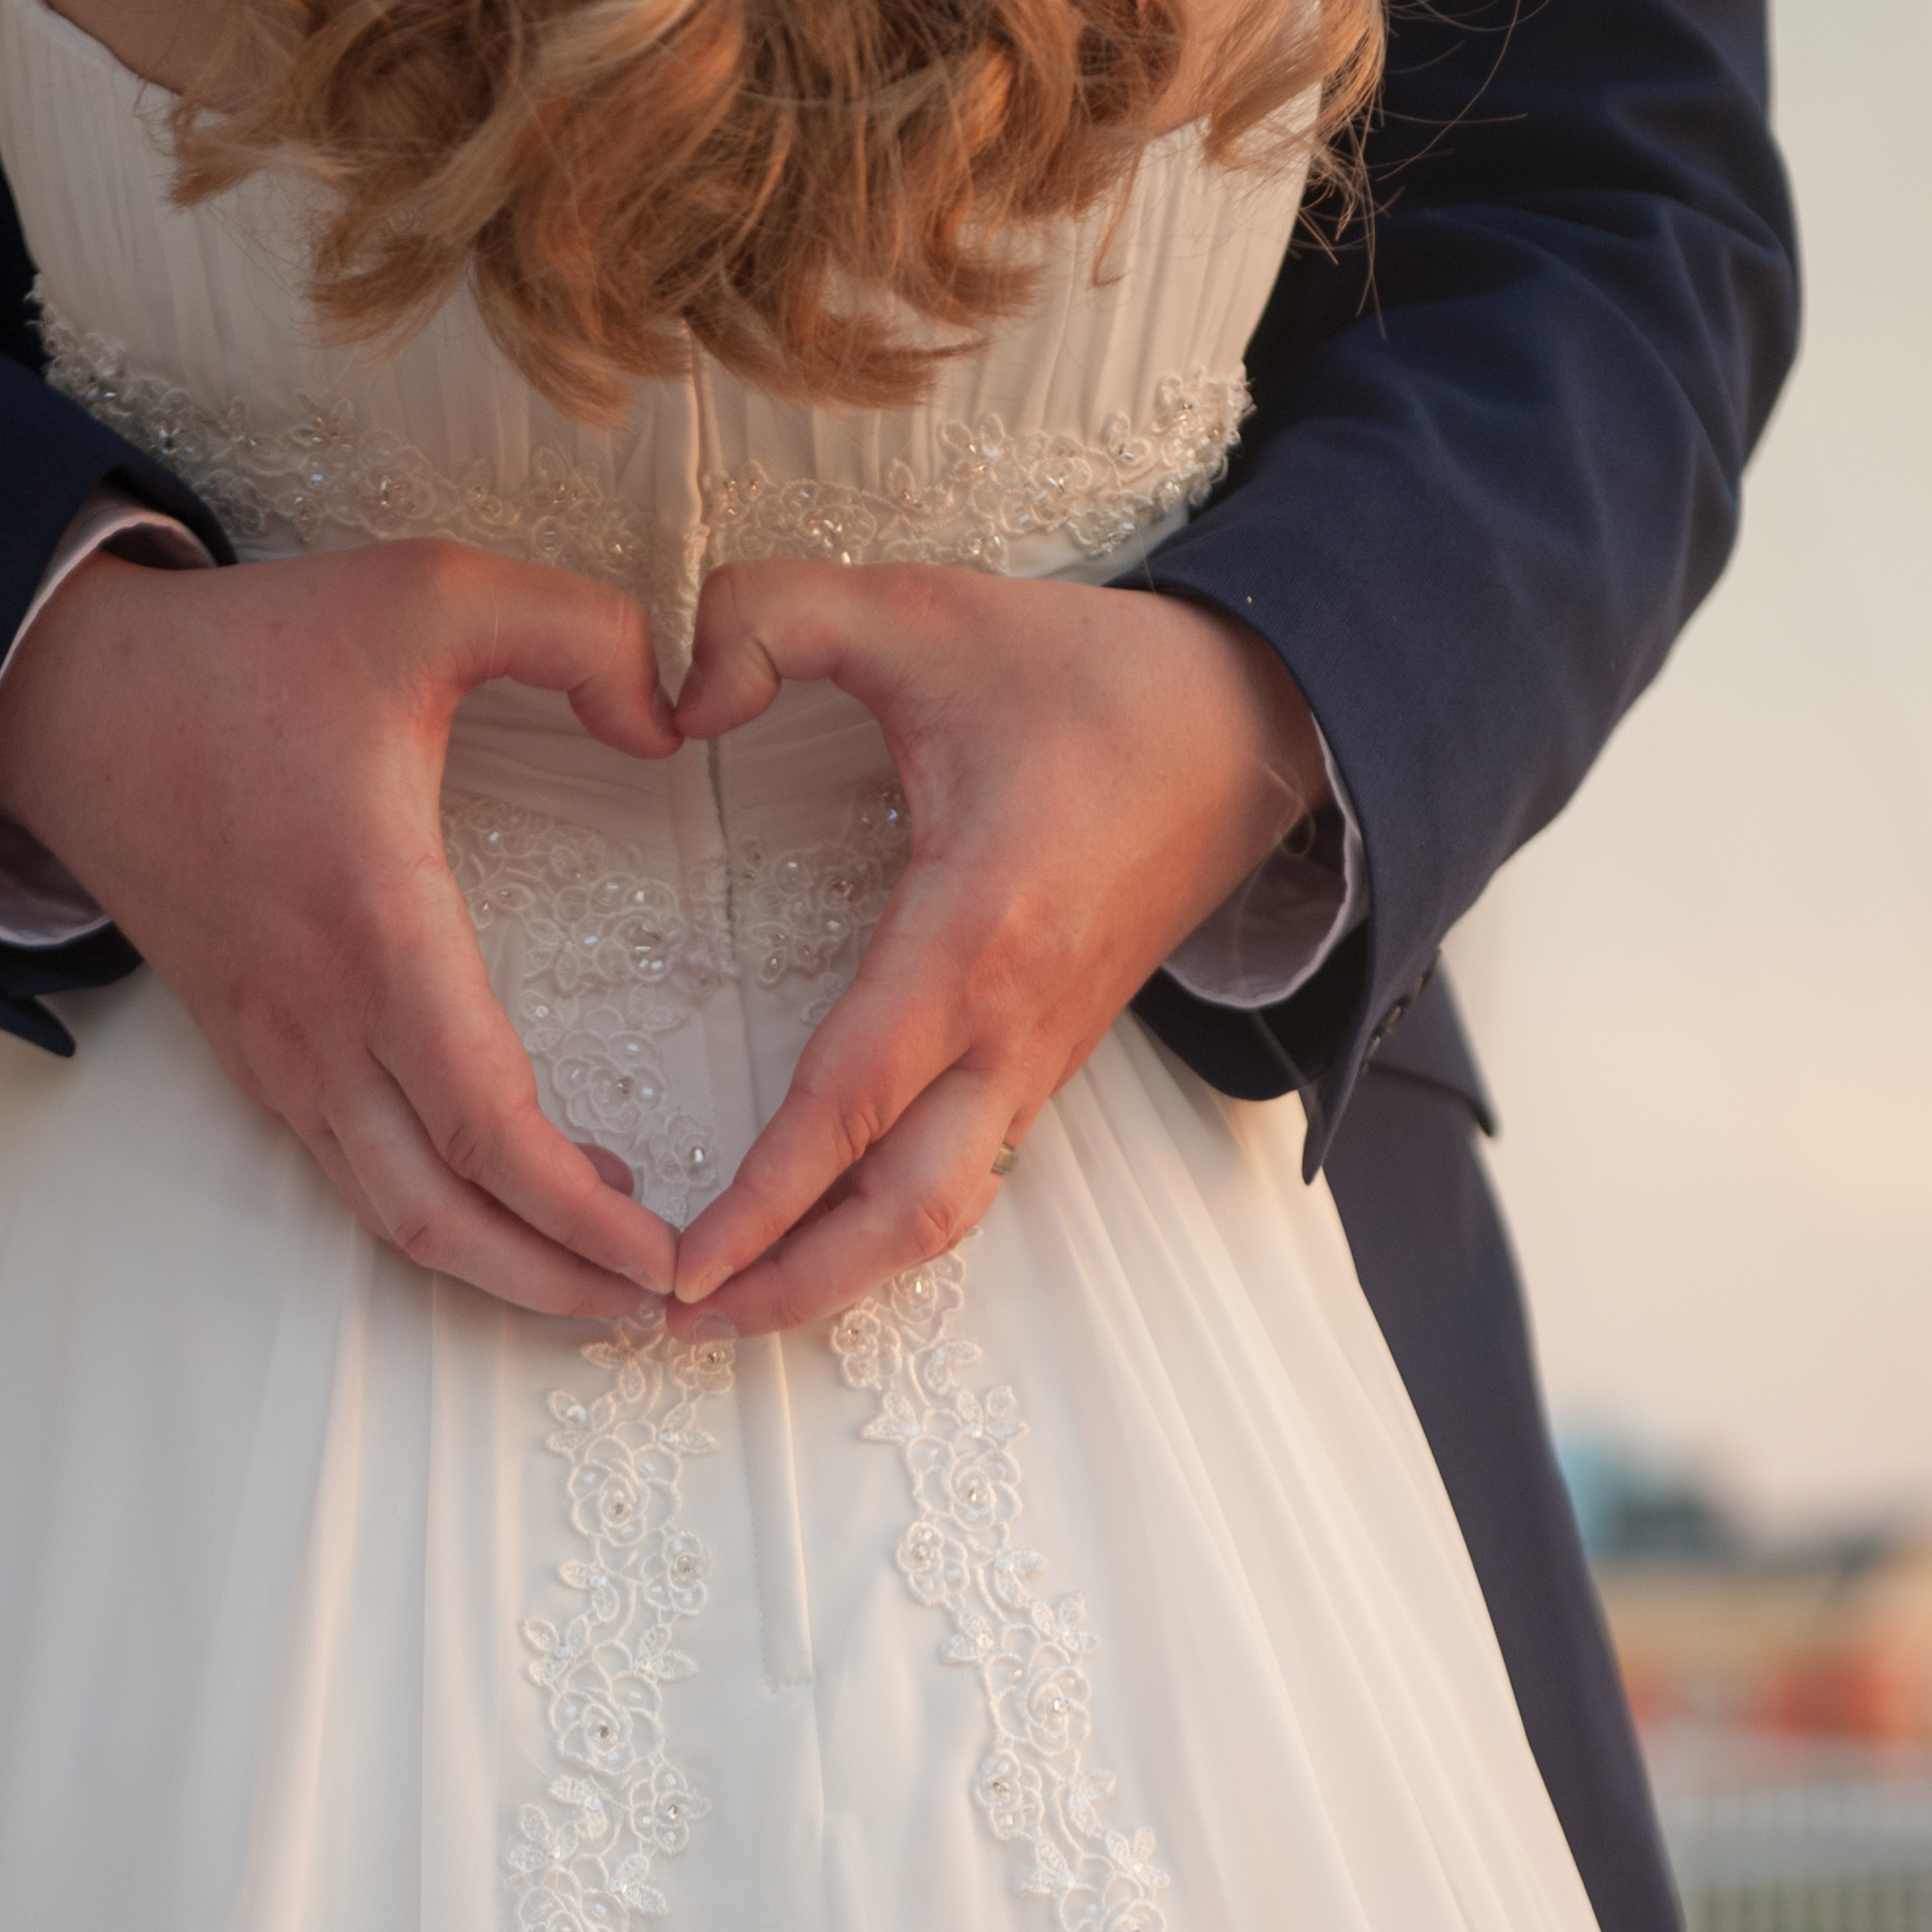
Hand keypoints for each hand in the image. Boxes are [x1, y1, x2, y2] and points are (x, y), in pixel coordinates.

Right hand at [0, 538, 684, 1316]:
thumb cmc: (248, 653)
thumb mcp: (427, 589)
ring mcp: (277, 1049)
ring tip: (604, 1269)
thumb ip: (578, 630)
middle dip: (554, 1282)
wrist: (68, 698)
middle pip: (440, 1215)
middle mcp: (318, 1018)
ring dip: (498, 1262)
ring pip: (390, 1213)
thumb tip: (676, 714)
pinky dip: (441, 1210)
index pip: (485, 1123)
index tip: (669, 1252)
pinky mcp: (255, 1052)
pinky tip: (520, 1185)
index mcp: (372, 924)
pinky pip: (352, 1171)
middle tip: (658, 1301)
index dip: (580, 1214)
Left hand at [665, 568, 1327, 1334]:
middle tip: (676, 1323)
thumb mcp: (924, 609)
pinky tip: (818, 1233)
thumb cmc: (1095, 677)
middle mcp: (1016, 1022)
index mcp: (976, 933)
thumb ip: (774, 617)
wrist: (1259, 718)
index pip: (850, 1103)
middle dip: (792, 1286)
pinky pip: (969, 1168)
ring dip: (840, 1273)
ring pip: (944, 1210)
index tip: (682, 1265)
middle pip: (905, 1212)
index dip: (762, 1198)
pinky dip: (889, 1224)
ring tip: (733, 1304)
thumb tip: (672, 694)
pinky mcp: (1052, 1051)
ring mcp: (1042, 1050)